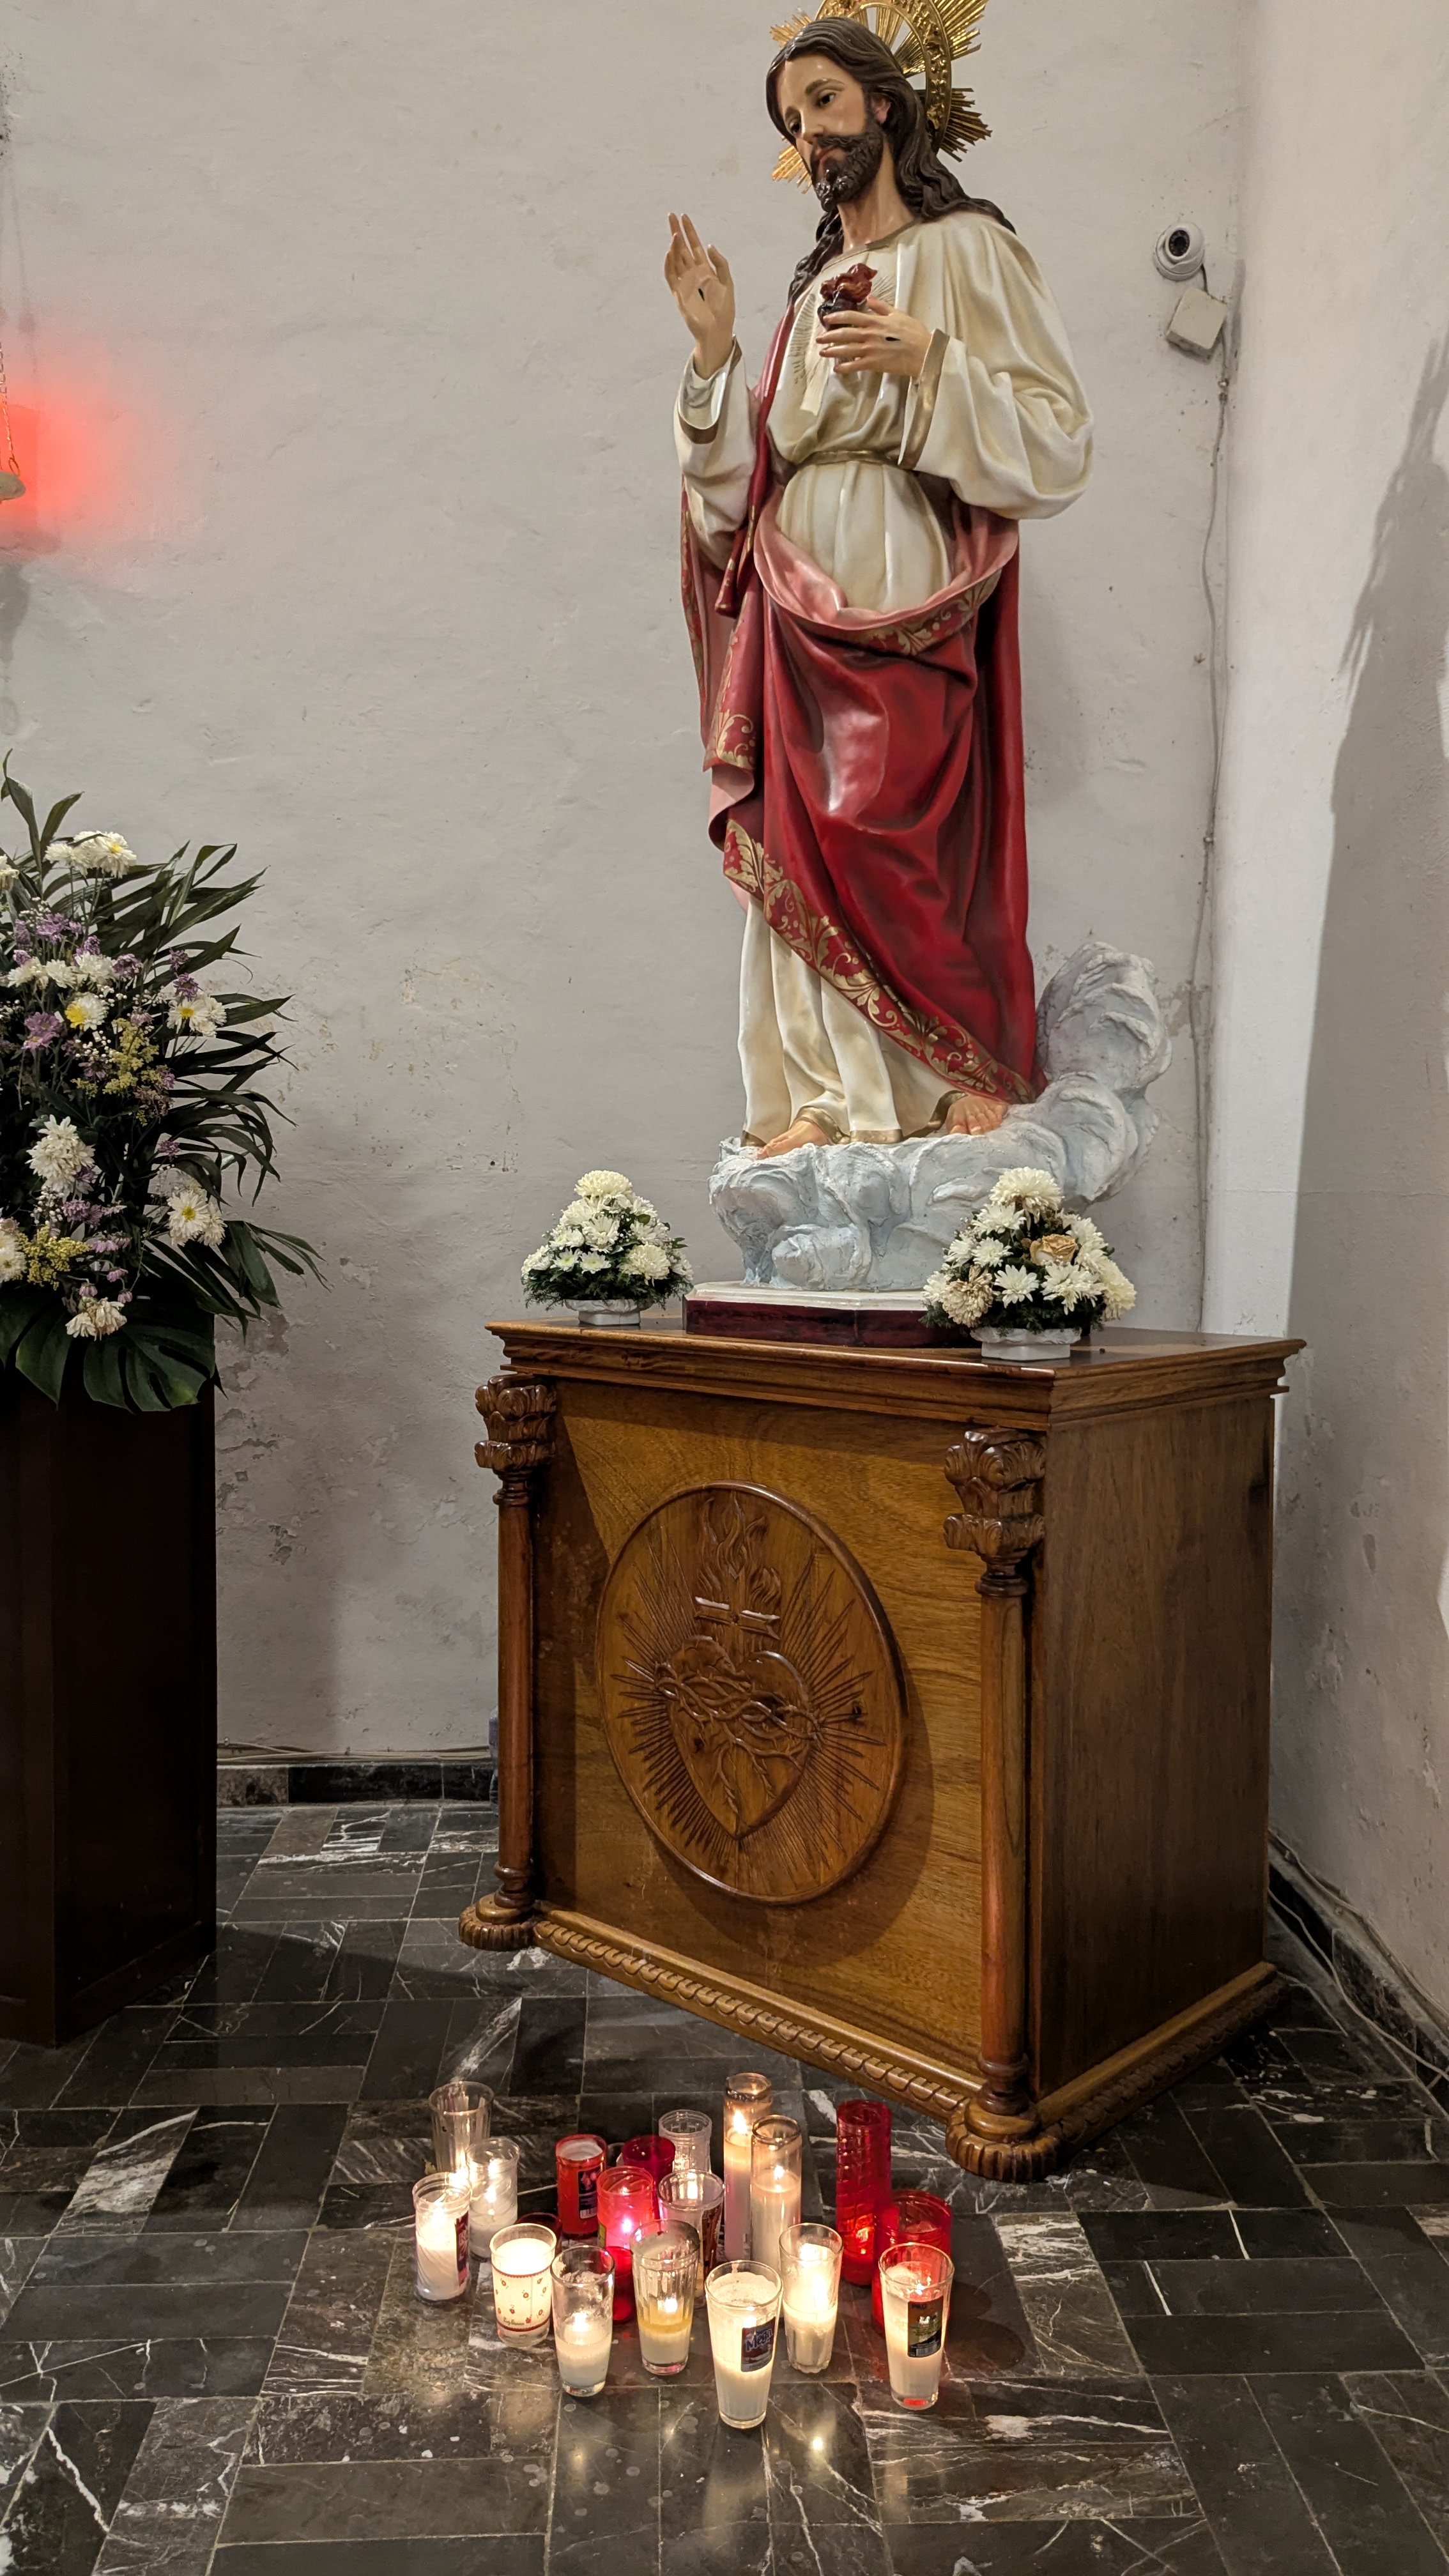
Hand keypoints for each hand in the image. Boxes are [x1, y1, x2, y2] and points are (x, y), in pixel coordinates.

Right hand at [665, 213, 736, 379]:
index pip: (694, 246)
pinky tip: (670, 251)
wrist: (718, 330)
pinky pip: (671, 276)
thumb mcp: (728, 282)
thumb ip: (720, 263)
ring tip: (673, 230)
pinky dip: (669, 263)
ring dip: (673, 245)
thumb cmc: (724, 309)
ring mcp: (684, 283)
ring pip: (675, 259)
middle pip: (682, 249)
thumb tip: (709, 246)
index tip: (684, 217)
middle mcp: (692, 274)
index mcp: (705, 270)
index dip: (690, 231)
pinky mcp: (679, 294)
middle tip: (671, 215)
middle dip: (676, 232)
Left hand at [817, 295, 931, 380]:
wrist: (924, 352)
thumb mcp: (898, 314)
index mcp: (875, 321)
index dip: (837, 317)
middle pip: (844, 333)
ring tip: (823, 352)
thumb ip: (882, 307)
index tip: (827, 319)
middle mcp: (870, 334)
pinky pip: (855, 366)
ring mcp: (871, 350)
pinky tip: (837, 369)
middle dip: (830, 335)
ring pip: (846, 350)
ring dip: (833, 351)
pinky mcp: (874, 364)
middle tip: (819, 338)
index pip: (851, 317)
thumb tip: (869, 298)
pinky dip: (845, 368)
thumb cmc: (914, 333)